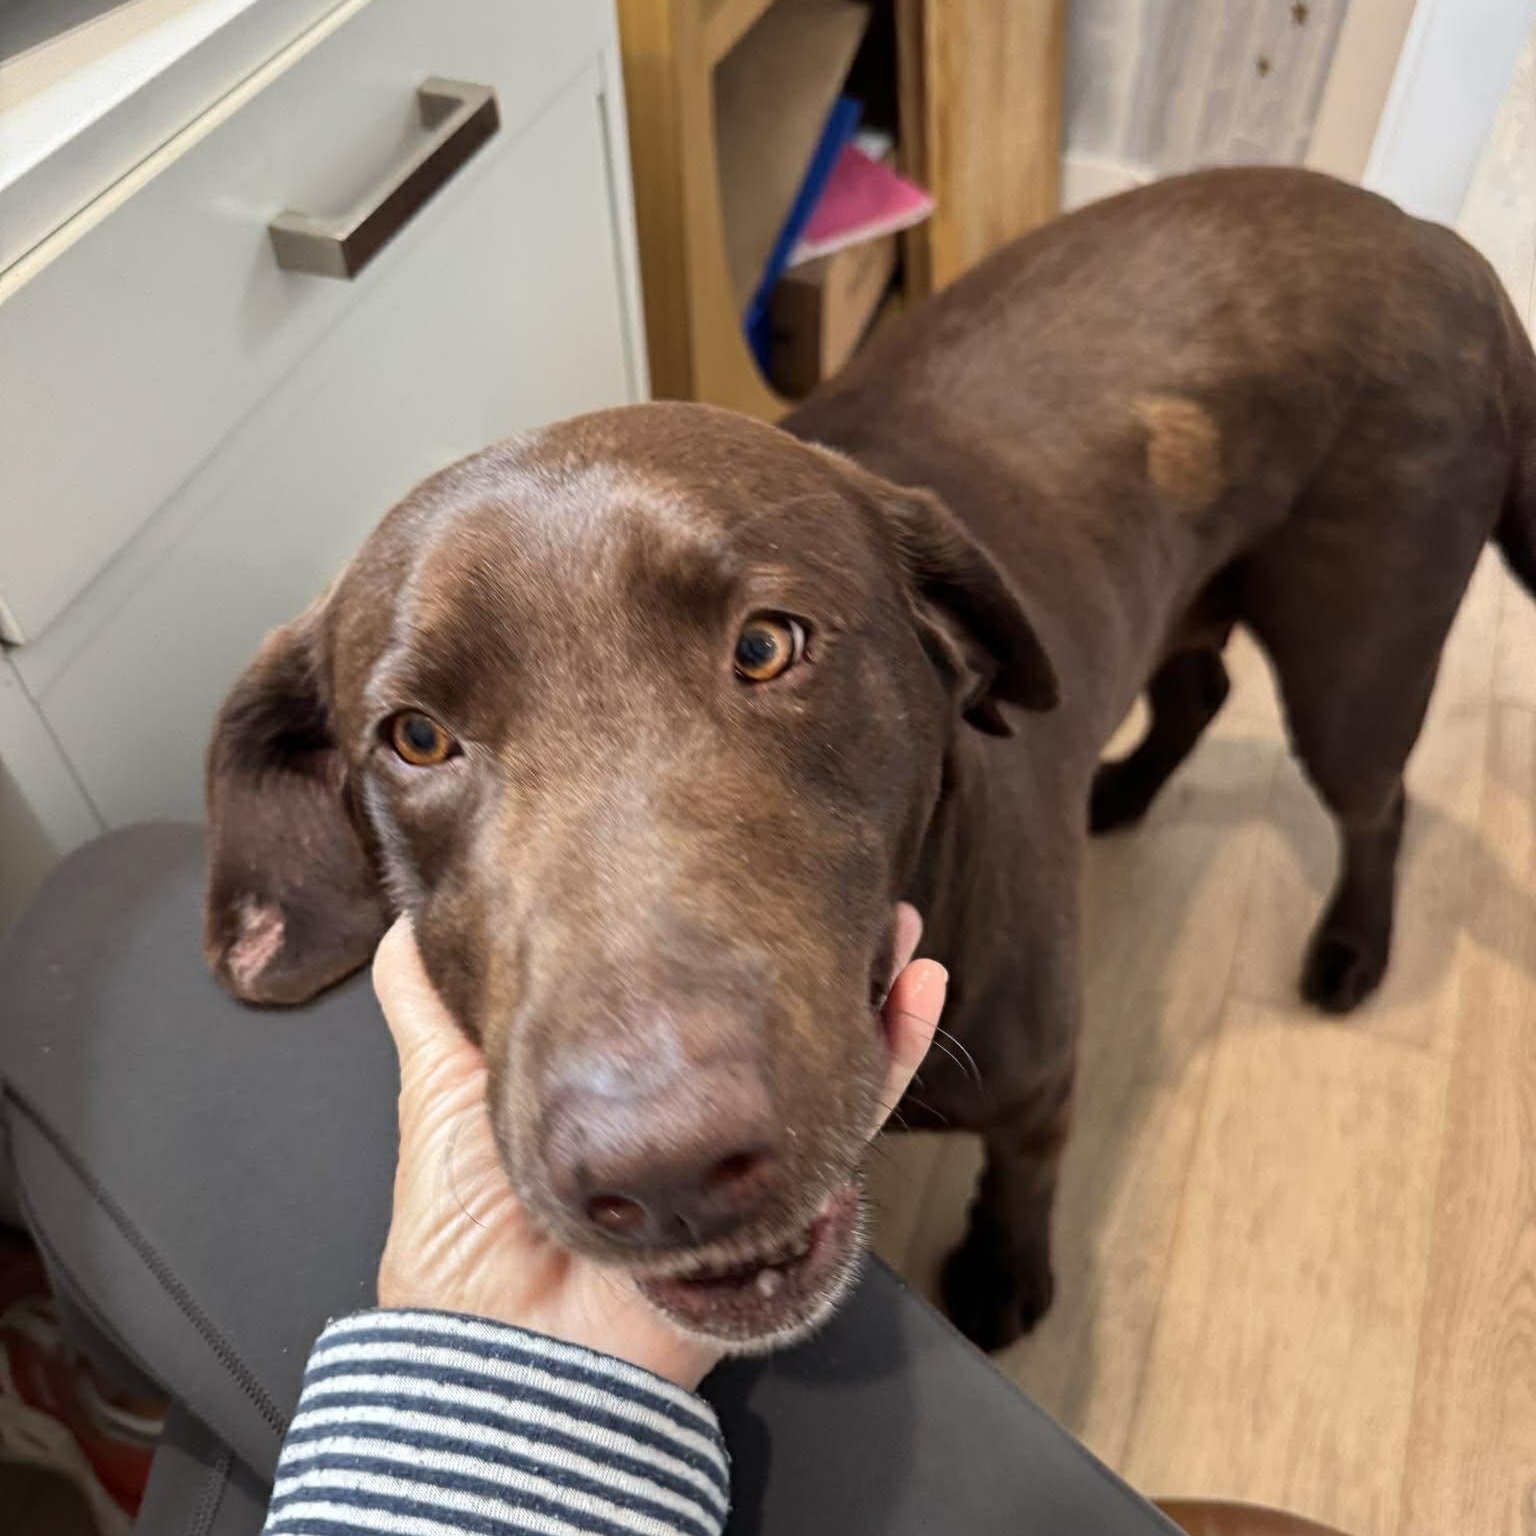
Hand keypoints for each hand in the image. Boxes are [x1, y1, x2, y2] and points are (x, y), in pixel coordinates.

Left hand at [374, 907, 945, 1388]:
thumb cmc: (464, 1236)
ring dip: (875, 993)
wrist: (504, 1355)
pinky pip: (855, 1126)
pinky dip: (892, 1059)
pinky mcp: (782, 1201)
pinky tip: (916, 997)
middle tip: (836, 890)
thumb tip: (412, 921)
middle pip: (770, 1024)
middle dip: (813, 955)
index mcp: (625, 1089)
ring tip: (899, 930)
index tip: (745, 868)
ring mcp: (740, 1159)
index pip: (694, 1000)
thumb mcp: (439, 1089)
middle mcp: (691, 1119)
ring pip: (828, 1063)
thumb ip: (433, 1005)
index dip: (726, 938)